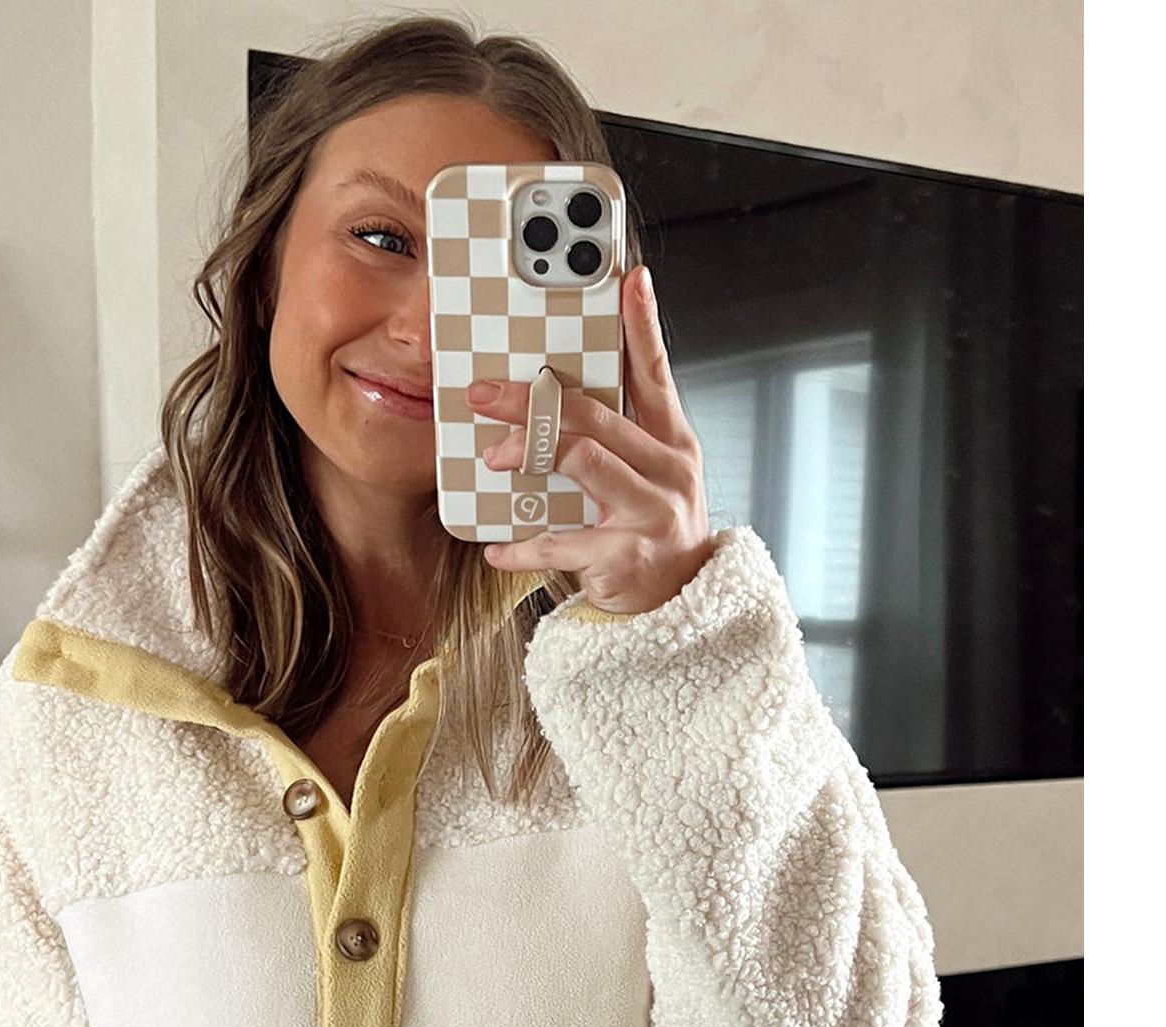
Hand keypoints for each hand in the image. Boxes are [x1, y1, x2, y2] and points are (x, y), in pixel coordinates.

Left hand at [466, 264, 713, 613]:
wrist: (683, 608)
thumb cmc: (651, 533)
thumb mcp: (647, 478)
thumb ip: (613, 440)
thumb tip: (548, 406)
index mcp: (672, 442)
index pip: (656, 373)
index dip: (642, 325)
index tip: (629, 279)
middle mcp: (669, 470)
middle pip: (595, 414)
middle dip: (532, 399)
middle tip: (483, 394)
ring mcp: (652, 511)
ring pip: (582, 459)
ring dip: (528, 455)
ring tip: (492, 460)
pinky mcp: (627, 556)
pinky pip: (561, 542)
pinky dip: (521, 546)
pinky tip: (496, 548)